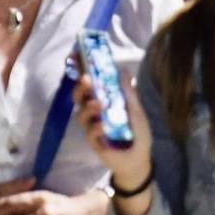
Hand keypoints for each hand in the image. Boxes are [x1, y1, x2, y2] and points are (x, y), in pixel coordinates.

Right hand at [73, 63, 154, 189]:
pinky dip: (96, 128)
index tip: (75, 55)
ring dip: (89, 107)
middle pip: (80, 96)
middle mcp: (94, 112)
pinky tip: (103, 127)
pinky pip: (90, 133)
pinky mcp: (94, 142)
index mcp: (103, 100)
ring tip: (99, 104)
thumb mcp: (136, 110)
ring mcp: (92, 126)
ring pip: (81, 114)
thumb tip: (123, 70)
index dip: (80, 69)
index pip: (89, 83)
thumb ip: (128, 92)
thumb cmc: (137, 134)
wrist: (139, 159)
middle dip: (80, 87)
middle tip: (86, 79)